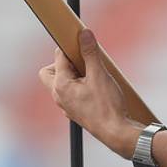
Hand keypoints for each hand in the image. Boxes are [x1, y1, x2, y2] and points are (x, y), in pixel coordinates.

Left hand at [39, 29, 138, 157]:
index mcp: (60, 85)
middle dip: (64, 63)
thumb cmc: (107, 105)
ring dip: (73, 75)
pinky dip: (79, 87)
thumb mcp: (99, 74)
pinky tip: (96, 88)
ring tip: (92, 75)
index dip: (71, 47)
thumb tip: (84, 34)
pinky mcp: (74, 111)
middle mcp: (58, 96)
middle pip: (51, 71)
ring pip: (61, 83)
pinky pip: (70, 94)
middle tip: (82, 62)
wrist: (115, 132)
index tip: (81, 42)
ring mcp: (65, 105)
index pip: (58, 57)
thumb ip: (90, 53)